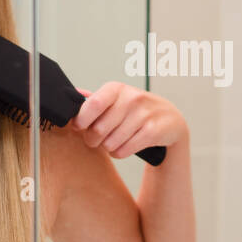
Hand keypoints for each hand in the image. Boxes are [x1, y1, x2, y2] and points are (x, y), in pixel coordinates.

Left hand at [72, 82, 187, 158]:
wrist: (170, 119)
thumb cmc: (136, 110)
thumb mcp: (116, 99)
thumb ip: (94, 99)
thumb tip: (71, 95)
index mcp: (117, 89)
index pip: (92, 104)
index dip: (81, 120)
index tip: (78, 127)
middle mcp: (131, 98)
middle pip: (98, 129)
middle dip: (92, 139)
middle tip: (95, 140)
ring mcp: (144, 114)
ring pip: (110, 143)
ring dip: (107, 147)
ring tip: (113, 142)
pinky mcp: (153, 131)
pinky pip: (124, 150)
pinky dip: (119, 153)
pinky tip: (124, 146)